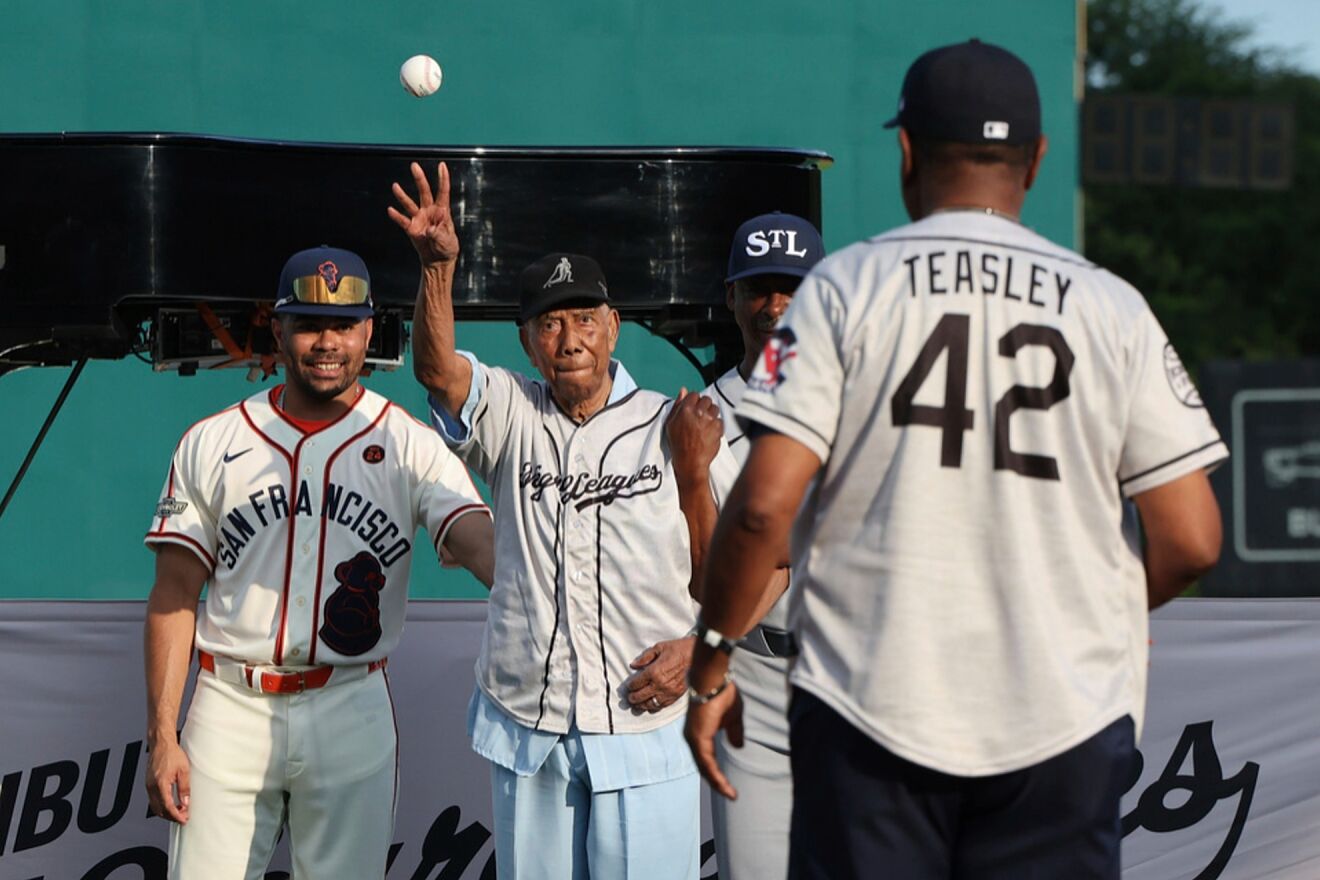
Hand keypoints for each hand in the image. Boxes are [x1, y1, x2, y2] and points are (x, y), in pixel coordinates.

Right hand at [144, 737, 190, 823]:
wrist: (161, 744)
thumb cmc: (172, 754)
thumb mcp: (184, 770)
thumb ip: (184, 788)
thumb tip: (186, 802)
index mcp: (160, 784)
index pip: (167, 807)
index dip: (176, 816)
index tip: (183, 820)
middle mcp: (152, 787)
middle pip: (159, 810)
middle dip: (171, 817)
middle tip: (183, 817)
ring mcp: (148, 786)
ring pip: (155, 807)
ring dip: (166, 812)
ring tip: (179, 811)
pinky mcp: (148, 784)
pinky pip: (153, 800)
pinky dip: (162, 805)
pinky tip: (171, 804)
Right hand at [388, 161, 458, 265]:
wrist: (437, 260)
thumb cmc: (447, 248)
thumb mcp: (448, 242)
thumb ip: (440, 234)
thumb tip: (432, 229)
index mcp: (442, 211)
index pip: (443, 192)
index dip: (443, 179)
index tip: (441, 165)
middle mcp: (429, 211)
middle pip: (424, 192)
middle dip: (420, 179)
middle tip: (414, 166)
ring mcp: (419, 219)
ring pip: (410, 204)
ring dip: (402, 196)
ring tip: (395, 186)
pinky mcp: (411, 228)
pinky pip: (403, 221)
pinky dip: (396, 216)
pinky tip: (390, 210)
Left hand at [625, 636, 694, 712]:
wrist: (698, 655)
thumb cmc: (679, 649)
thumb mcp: (659, 647)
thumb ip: (645, 657)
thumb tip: (633, 665)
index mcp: (654, 671)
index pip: (636, 684)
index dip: (630, 686)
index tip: (629, 686)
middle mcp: (660, 684)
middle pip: (640, 696)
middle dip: (632, 698)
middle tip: (630, 698)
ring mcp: (668, 692)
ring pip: (650, 704)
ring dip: (642, 705)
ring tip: (638, 704)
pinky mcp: (676, 696)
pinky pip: (662, 706)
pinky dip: (655, 707)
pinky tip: (651, 705)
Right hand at [665, 389, 721, 483]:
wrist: (690, 462)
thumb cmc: (678, 445)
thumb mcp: (670, 423)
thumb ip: (677, 405)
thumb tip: (683, 390)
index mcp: (685, 409)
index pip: (694, 394)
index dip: (694, 402)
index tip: (693, 409)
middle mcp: (698, 412)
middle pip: (706, 400)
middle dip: (703, 407)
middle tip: (699, 419)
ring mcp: (710, 419)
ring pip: (715, 409)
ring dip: (711, 415)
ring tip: (704, 427)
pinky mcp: (718, 427)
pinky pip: (720, 421)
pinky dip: (716, 426)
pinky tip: (709, 433)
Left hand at [684, 680, 743, 799]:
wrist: (714, 678)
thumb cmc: (722, 693)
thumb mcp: (733, 717)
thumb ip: (733, 732)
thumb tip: (737, 746)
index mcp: (699, 733)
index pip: (707, 759)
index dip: (717, 773)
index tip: (729, 785)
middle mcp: (692, 738)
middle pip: (704, 767)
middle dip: (717, 782)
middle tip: (730, 794)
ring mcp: (693, 738)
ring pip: (704, 767)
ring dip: (717, 782)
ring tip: (729, 793)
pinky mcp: (698, 737)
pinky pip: (706, 762)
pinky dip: (715, 775)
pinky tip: (723, 784)